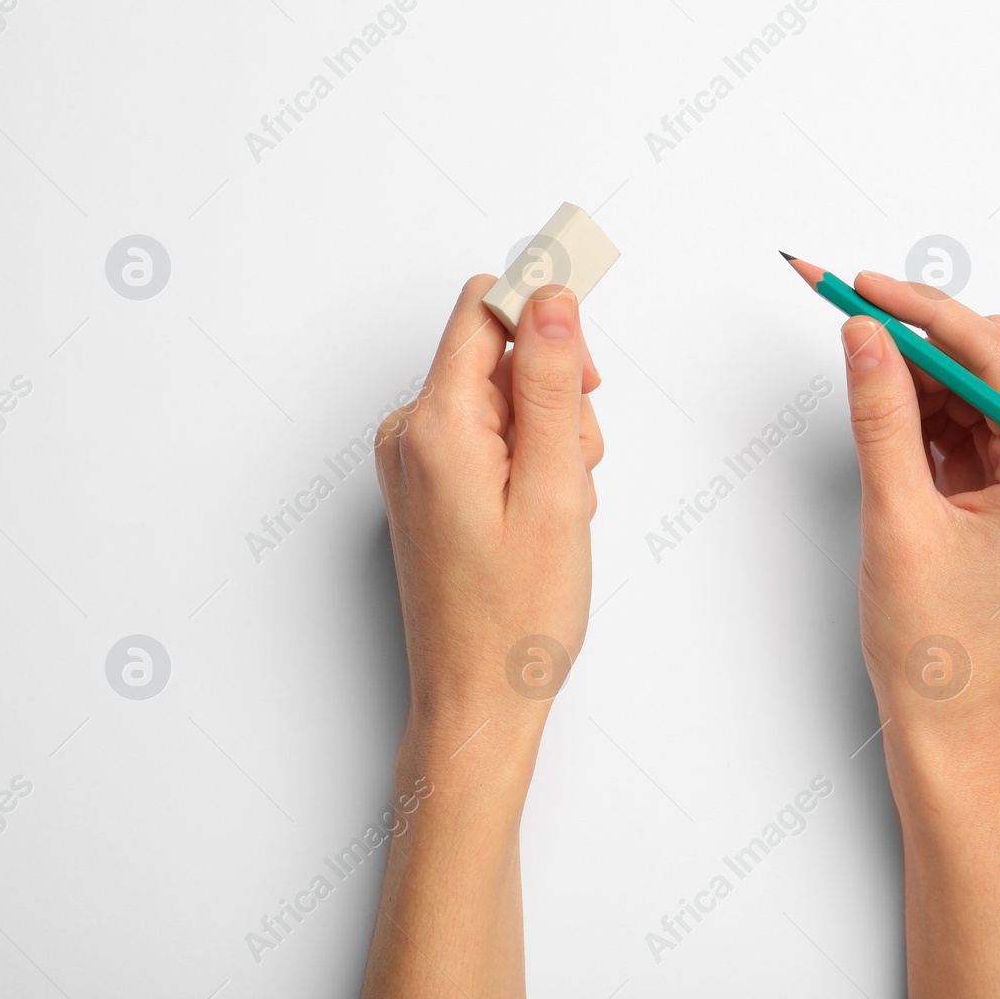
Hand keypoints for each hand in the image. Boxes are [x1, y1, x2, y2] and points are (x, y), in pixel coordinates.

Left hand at [374, 277, 603, 745]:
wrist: (477, 700)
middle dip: (557, 393)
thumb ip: (552, 384)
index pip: (485, 307)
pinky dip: (529, 462)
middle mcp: (411, 433)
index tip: (588, 332)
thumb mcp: (555, 489)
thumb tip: (550, 297)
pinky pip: (489, 435)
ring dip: (550, 435)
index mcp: (435, 425)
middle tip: (578, 463)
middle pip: (500, 353)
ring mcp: (415, 461)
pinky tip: (541, 515)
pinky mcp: (428, 484)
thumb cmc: (515, 617)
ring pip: (503, 397)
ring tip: (561, 505)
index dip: (545, 308)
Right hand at [839, 271, 999, 748]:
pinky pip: (960, 429)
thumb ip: (881, 418)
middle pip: (989, 363)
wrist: (946, 727)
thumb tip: (863, 336)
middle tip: (846, 310)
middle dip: (918, 332)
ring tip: (855, 357)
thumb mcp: (898, 520)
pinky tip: (878, 400)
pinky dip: (918, 409)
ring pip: (971, 391)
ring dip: (915, 370)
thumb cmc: (936, 648)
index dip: (922, 313)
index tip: (859, 287)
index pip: (993, 358)